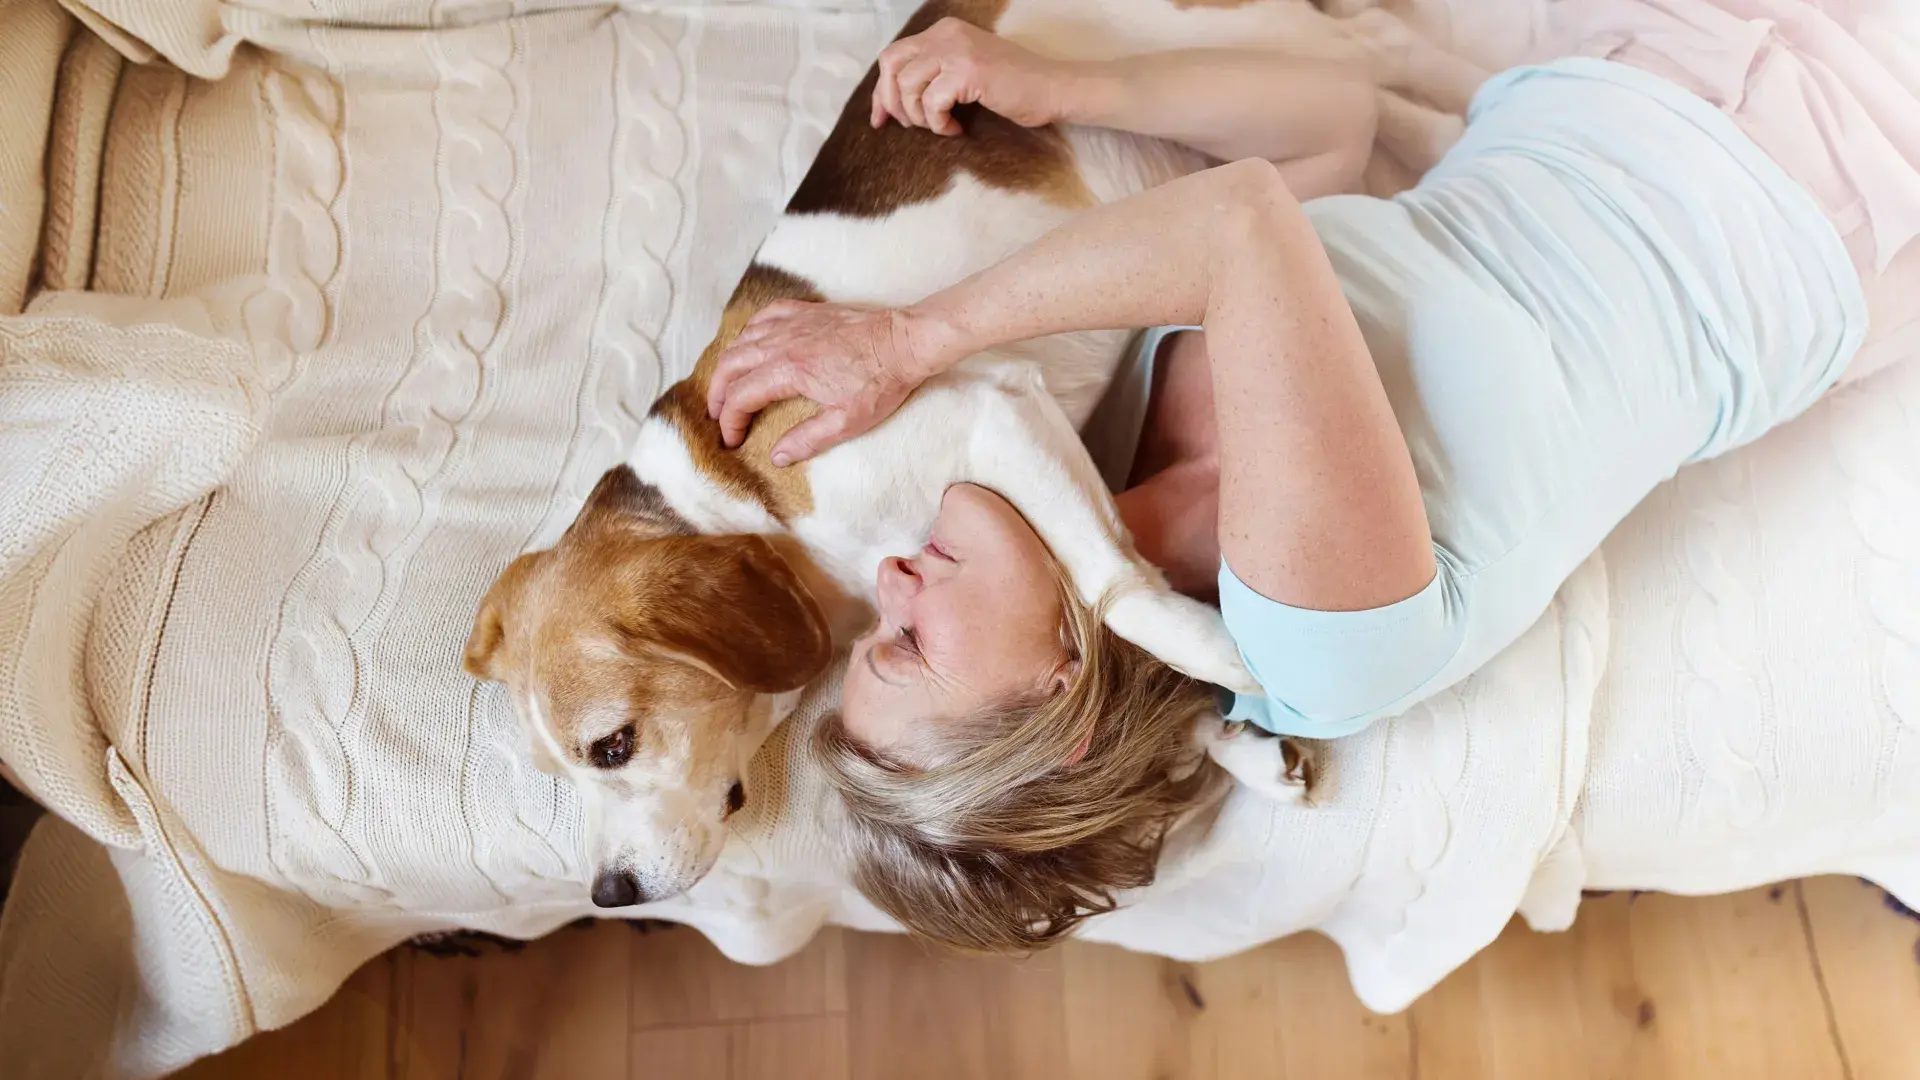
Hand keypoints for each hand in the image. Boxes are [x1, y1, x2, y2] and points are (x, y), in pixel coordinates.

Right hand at [706, 301, 948, 463]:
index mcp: (789, 371)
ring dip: (729, 364)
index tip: (732, 439)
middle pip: (731, 365)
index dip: (730, 421)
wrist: (905, 342)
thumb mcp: (847, 422)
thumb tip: (777, 456)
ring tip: (727, 385)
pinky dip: (749, 332)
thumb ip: (807, 440)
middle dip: (717, 394)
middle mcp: (783, 343)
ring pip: (742, 339)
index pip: (741, 397)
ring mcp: (793, 323)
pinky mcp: (806, 311)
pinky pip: (764, 316)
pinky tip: (750, 343)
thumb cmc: (881, 382)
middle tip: (717, 415)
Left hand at [870, 17, 1070, 134]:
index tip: (881, 120)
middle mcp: (946, 34)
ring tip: (941, 126)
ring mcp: (956, 50)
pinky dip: (938, 123)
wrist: (1052, 89)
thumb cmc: (1013, 88)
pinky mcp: (968, 71)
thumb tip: (892, 102)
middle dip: (892, 101)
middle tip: (909, 126)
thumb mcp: (965, 71)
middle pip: (891, 65)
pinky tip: (956, 129)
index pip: (894, 56)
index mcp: (943, 31)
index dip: (882, 91)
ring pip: (908, 86)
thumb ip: (934, 75)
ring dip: (919, 117)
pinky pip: (931, 103)